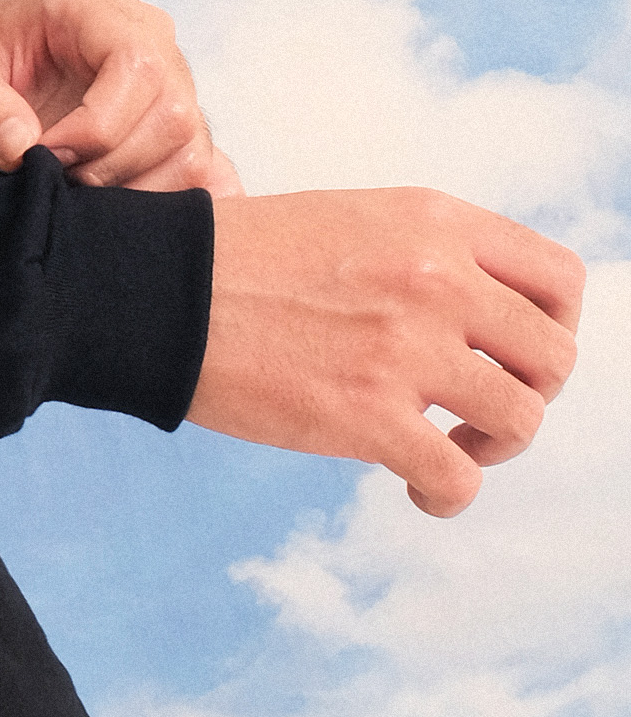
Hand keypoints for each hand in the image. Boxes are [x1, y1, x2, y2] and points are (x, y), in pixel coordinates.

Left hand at [0, 0, 242, 196]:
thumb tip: (20, 151)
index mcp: (98, 8)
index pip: (139, 66)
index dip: (98, 126)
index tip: (46, 154)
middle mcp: (153, 40)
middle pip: (175, 115)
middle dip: (111, 164)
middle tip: (56, 178)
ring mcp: (175, 83)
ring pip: (193, 151)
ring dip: (136, 190)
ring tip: (77, 192)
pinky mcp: (178, 126)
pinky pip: (205, 172)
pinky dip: (172, 201)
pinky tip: (128, 213)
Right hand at [188, 189, 584, 513]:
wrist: (154, 289)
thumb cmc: (239, 260)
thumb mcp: (351, 220)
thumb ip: (426, 254)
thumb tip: (484, 314)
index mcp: (433, 222)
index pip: (561, 280)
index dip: (554, 328)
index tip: (511, 354)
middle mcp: (435, 279)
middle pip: (553, 356)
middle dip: (530, 393)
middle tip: (478, 410)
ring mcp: (404, 348)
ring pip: (521, 419)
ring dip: (495, 448)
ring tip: (451, 451)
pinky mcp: (367, 416)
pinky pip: (459, 479)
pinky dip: (449, 496)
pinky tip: (417, 490)